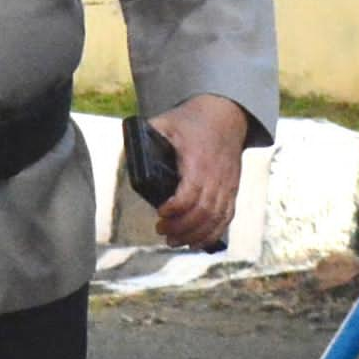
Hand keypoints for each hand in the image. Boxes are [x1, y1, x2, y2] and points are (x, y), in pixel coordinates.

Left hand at [147, 93, 251, 250]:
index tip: (160, 212)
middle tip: (161, 231)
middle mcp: (217, 176)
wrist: (226, 116)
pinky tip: (196, 243)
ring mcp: (227, 185)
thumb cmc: (191, 121)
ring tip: (173, 241)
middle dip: (181, 227)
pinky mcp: (232, 190)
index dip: (175, 207)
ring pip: (216, 219)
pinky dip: (213, 233)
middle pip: (203, 211)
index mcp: (198, 161)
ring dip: (195, 235)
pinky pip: (227, 217)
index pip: (191, 192)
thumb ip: (145, 135)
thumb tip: (126, 150)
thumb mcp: (165, 122)